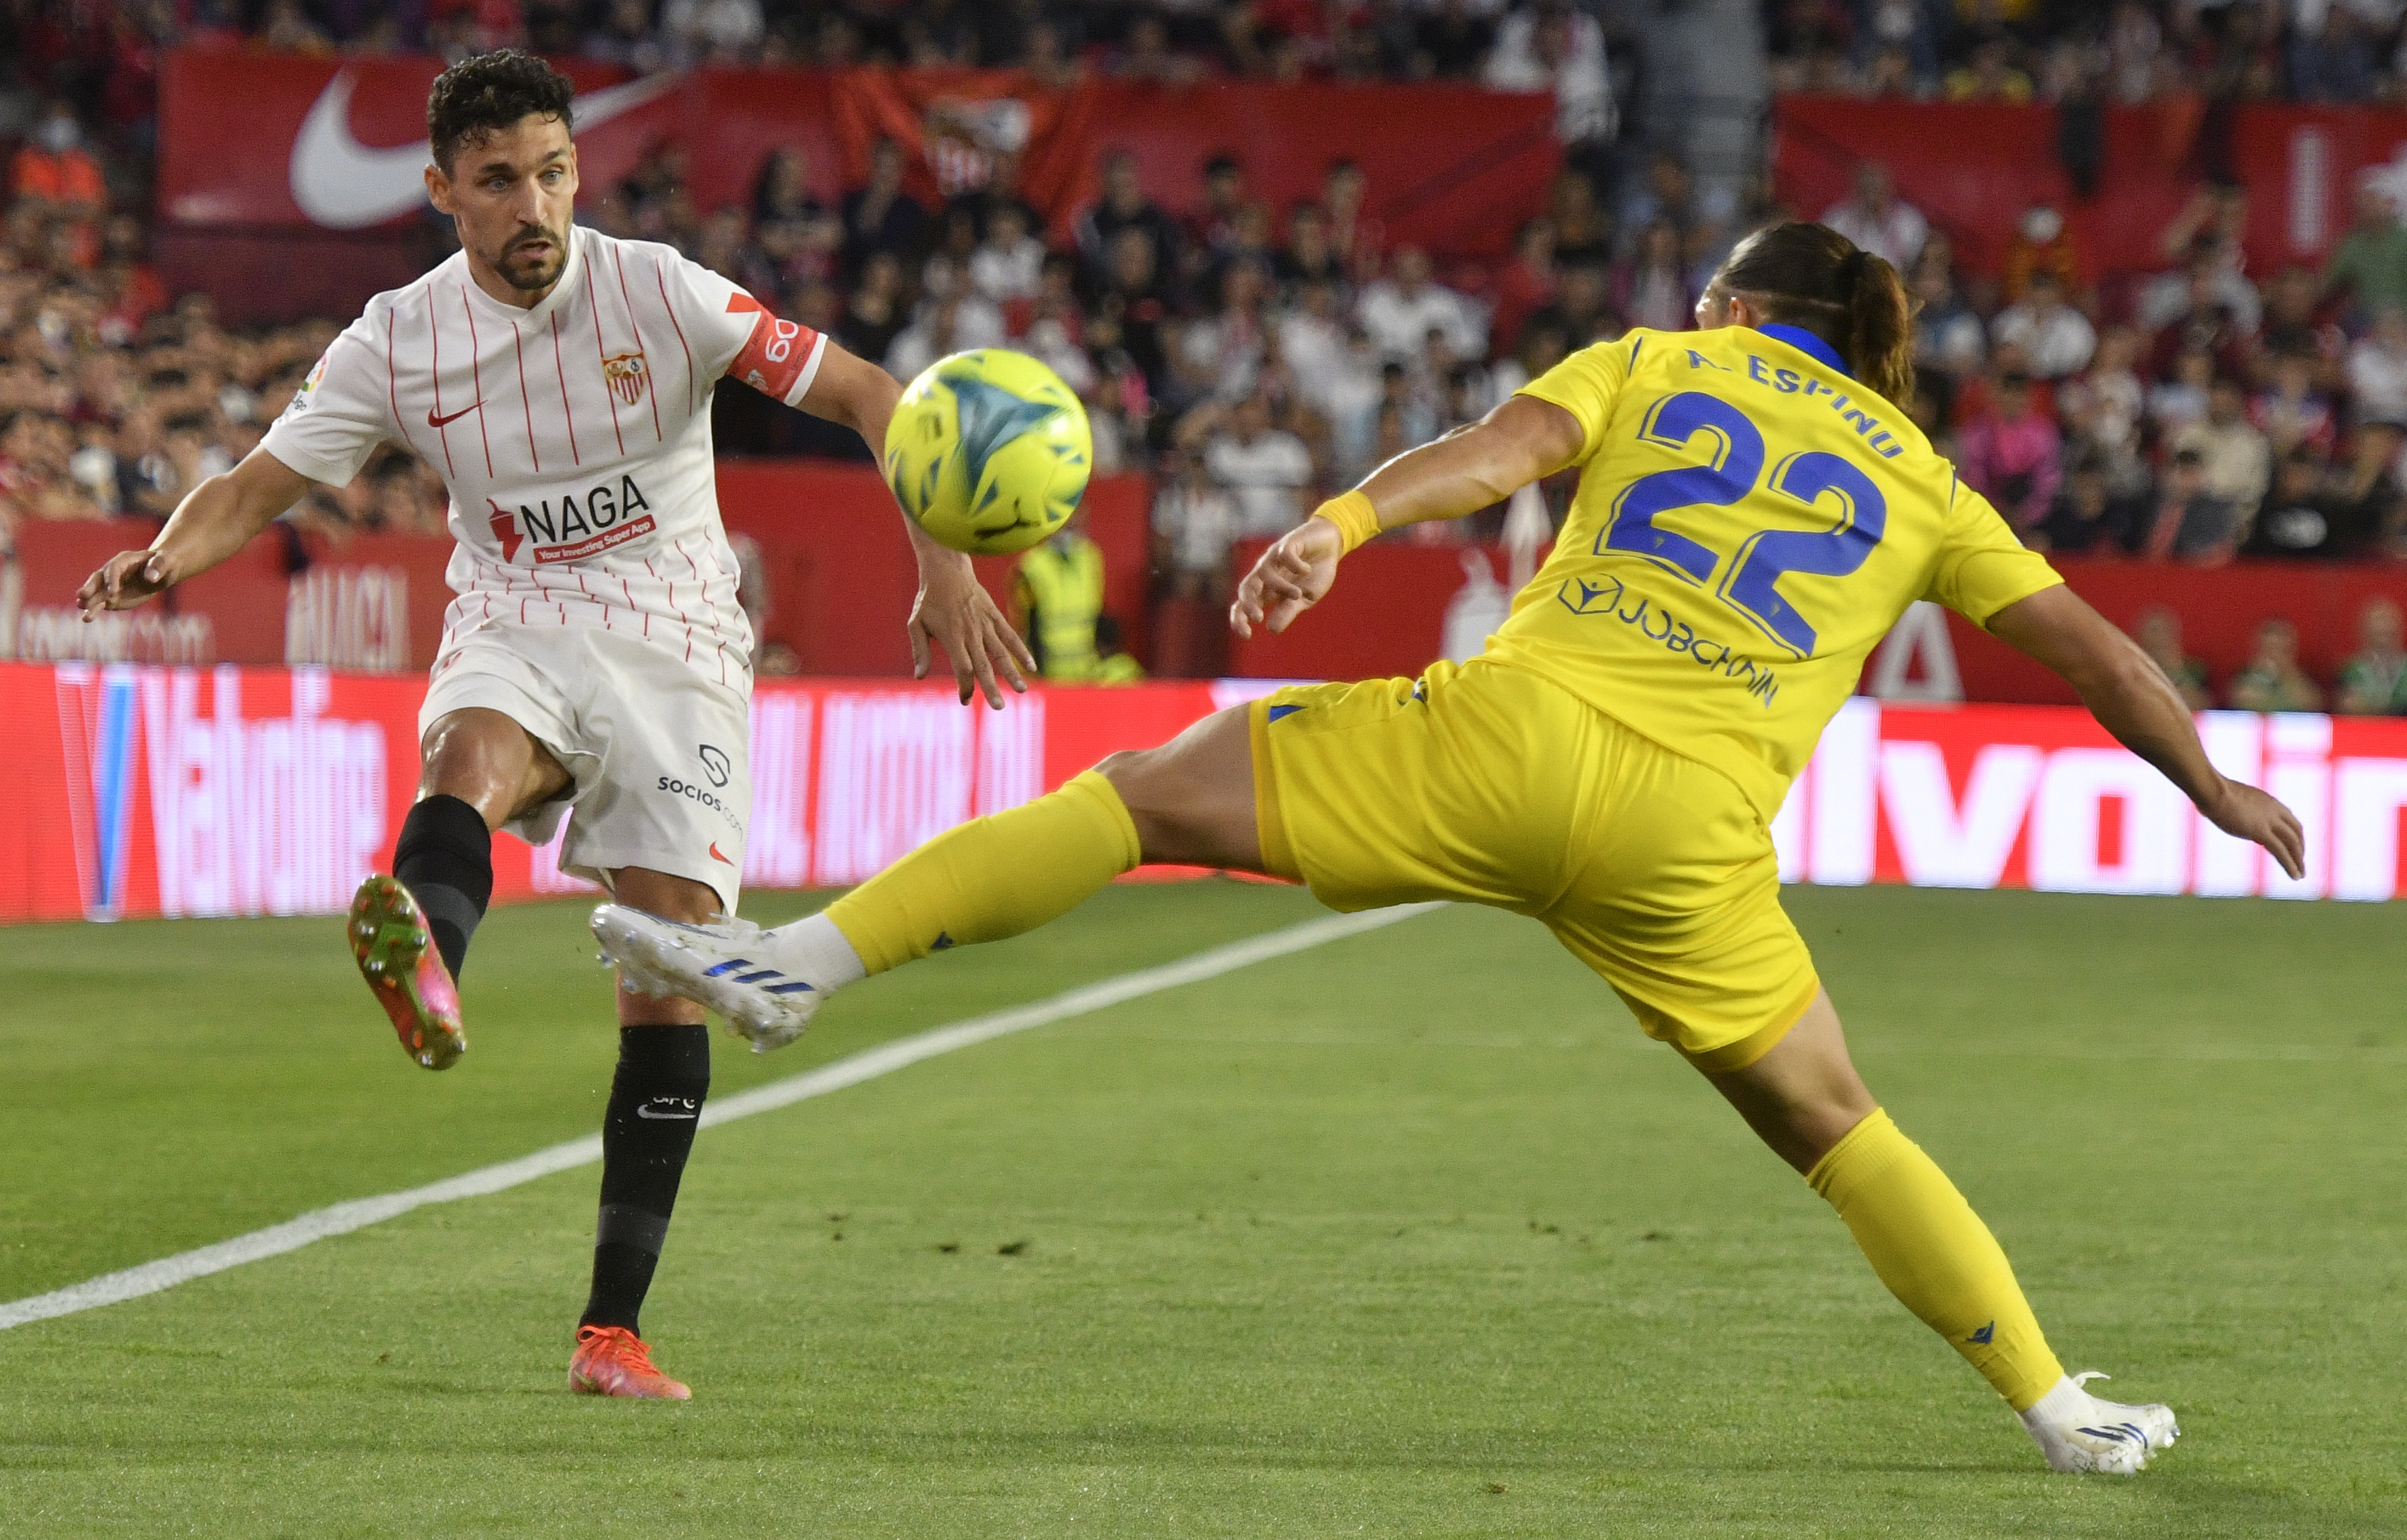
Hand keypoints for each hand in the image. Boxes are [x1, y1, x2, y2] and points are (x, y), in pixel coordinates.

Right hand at [77, 550, 174, 616]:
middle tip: (82, 595)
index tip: (113, 593)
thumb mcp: (165, 561)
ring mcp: (110, 585)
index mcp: (124, 560)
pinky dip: (94, 610)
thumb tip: (151, 577)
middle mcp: (113, 572)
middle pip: (98, 578)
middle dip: (91, 586)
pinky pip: (101, 603)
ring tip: (81, 608)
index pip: (114, 569)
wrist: (161, 571)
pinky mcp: (112, 597)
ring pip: (96, 593)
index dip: (112, 580)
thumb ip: (158, 567)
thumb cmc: (164, 563)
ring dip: (88, 601)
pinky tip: (86, 618)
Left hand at [909, 548, 1033, 706]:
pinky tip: (1031, 667)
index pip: (963, 668)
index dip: (965, 686)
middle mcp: (971, 633)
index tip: (965, 699)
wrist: (947, 570)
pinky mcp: (995, 617)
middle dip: (991, 688)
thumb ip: (919, 651)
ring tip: (1022, 691)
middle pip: (984, 666)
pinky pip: (1010, 636)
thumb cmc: (928, 600)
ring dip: (1011, 673)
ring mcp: (985, 625)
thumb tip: (919, 676)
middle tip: (999, 707)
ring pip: (1001, 653)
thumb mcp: (916, 624)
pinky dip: (1021, 651)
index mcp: (952, 637)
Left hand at [1230, 516, 1342, 639]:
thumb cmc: (1314, 574)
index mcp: (1267, 591)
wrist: (1330, 545)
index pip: (1243, 605)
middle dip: (1247, 604)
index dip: (1239, 619)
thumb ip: (1287, 612)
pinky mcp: (1289, 543)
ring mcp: (1275, 557)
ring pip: (1265, 572)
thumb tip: (1271, 629)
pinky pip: (1284, 554)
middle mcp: (1266, 574)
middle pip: (1245, 588)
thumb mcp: (1304, 598)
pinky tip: (1306, 569)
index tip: (1247, 635)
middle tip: (1258, 618)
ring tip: (1298, 594)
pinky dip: (1294, 565)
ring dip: (1280, 586)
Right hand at [2200, 778, 2305, 880]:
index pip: (2288, 818)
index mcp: (2268, 801)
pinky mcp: (2261, 832)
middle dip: (2300, 848)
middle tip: (2300, 861)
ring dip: (2298, 860)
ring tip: (2300, 874)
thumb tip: (2227, 811)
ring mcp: (2269, 821)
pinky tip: (2294, 876)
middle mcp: (2274, 810)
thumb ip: (2238, 806)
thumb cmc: (2213, 792)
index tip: (2292, 844)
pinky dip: (2290, 865)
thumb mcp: (2232, 798)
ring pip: (2293, 843)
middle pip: (2296, 831)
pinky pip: (2281, 851)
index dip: (2293, 833)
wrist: (2211, 790)